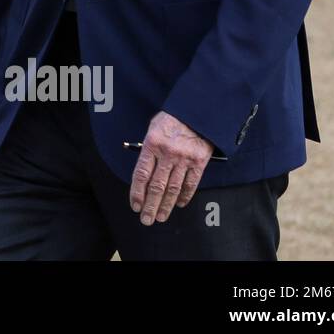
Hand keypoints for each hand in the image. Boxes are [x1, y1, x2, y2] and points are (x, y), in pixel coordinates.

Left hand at [129, 110, 213, 224]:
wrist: (197, 113)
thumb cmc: (171, 120)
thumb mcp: (152, 129)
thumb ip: (146, 149)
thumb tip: (142, 172)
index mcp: (152, 144)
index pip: (141, 174)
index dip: (137, 192)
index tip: (135, 206)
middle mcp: (167, 154)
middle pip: (156, 186)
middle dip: (150, 205)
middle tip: (146, 220)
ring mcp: (184, 159)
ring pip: (173, 188)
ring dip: (166, 205)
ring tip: (160, 217)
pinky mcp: (199, 162)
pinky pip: (191, 184)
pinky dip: (184, 196)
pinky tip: (179, 205)